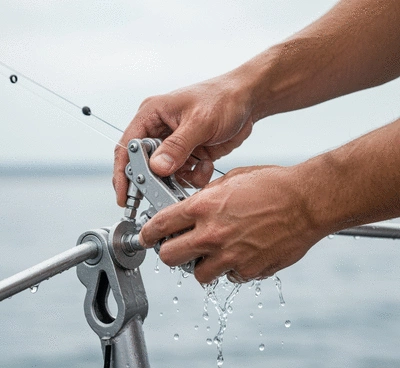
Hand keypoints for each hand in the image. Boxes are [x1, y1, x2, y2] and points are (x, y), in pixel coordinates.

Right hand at [113, 72, 254, 206]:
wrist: (247, 101)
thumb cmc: (223, 98)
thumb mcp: (199, 121)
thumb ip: (178, 146)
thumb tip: (157, 168)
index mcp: (152, 115)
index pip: (128, 147)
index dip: (122, 173)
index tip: (124, 195)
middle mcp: (160, 131)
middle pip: (145, 165)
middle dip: (156, 180)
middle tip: (164, 192)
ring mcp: (175, 145)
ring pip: (166, 175)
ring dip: (181, 179)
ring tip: (198, 170)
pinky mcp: (189, 155)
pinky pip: (184, 176)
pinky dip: (195, 177)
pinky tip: (206, 165)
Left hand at [138, 165, 320, 283]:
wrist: (307, 202)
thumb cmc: (273, 186)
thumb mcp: (232, 180)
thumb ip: (207, 197)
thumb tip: (192, 209)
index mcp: (203, 207)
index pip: (159, 226)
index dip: (147, 233)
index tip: (147, 237)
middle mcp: (212, 234)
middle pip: (169, 258)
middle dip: (170, 253)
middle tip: (178, 247)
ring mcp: (230, 256)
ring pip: (198, 275)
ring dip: (201, 265)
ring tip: (214, 252)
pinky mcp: (249, 270)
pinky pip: (229, 277)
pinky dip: (231, 269)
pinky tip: (241, 254)